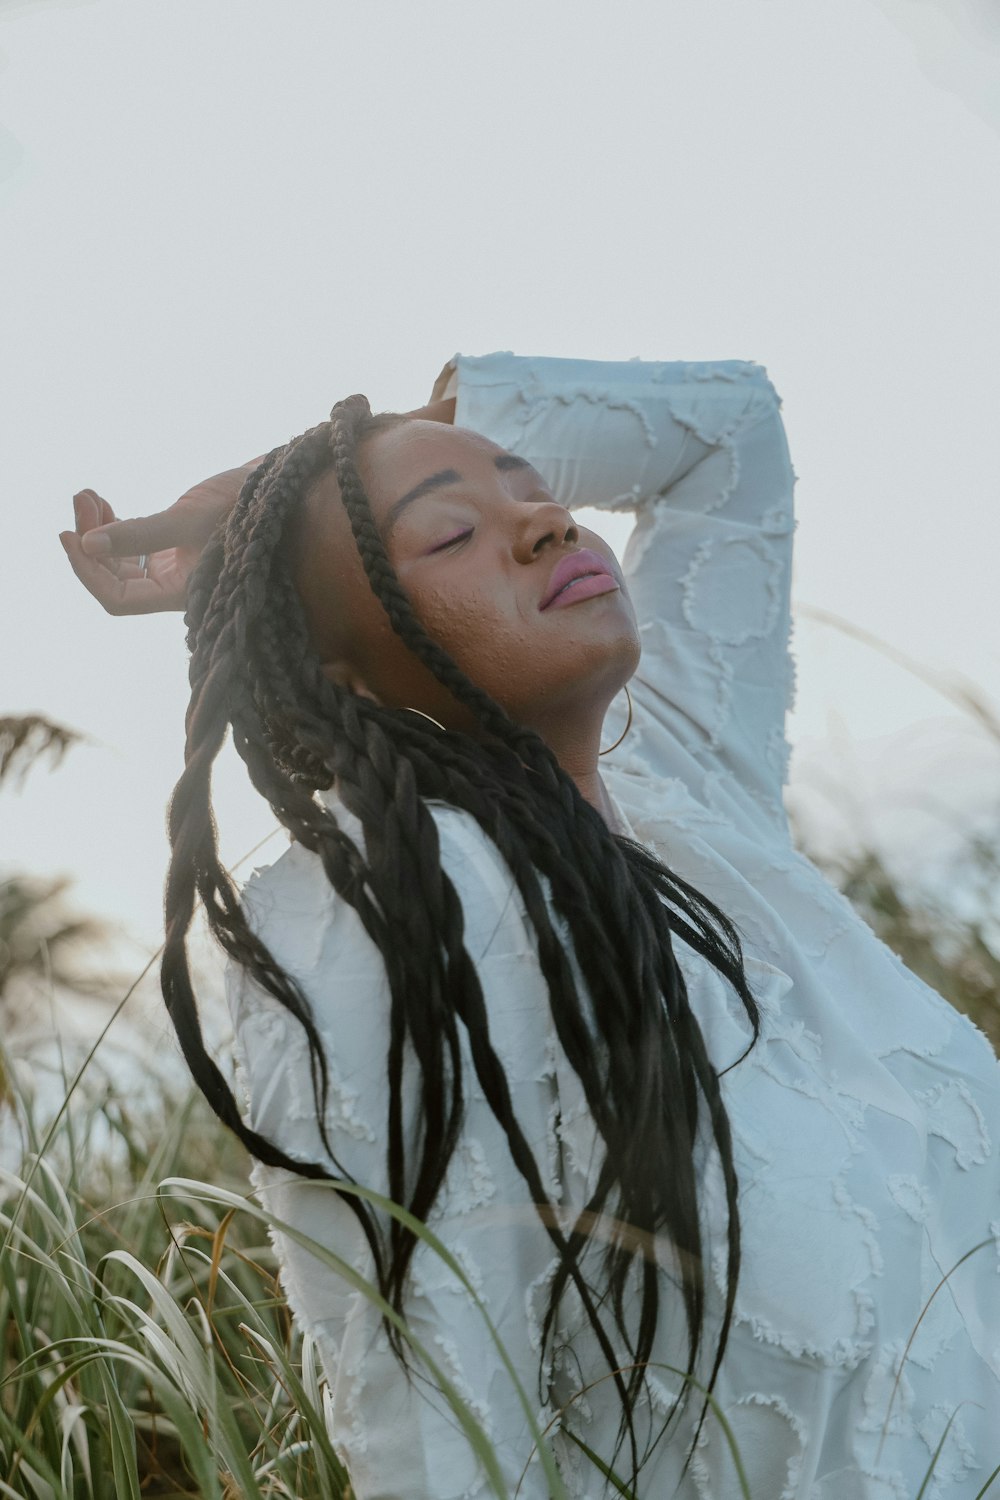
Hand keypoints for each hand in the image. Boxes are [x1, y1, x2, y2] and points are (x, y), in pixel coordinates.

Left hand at [59, 461, 261, 614]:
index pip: (119, 599)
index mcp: (180, 594)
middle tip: (80, 500)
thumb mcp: (188, 519)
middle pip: (114, 578)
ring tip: (87, 495)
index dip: (89, 573)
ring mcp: (173, 567)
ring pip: (119, 559)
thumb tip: (86, 543)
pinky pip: (132, 544)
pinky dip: (113, 524)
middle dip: (90, 541)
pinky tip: (102, 501)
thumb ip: (140, 533)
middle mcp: (173, 587)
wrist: (276, 488)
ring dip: (97, 529)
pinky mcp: (174, 547)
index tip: (71, 537)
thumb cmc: (243, 507)